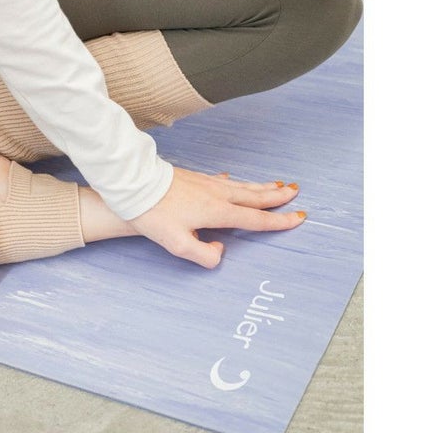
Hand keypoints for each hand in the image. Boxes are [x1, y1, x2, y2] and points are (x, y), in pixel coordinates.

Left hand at [129, 167, 305, 268]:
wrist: (134, 184)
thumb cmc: (153, 215)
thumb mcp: (176, 243)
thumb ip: (202, 254)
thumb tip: (220, 253)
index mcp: (217, 212)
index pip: (255, 219)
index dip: (278, 221)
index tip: (298, 218)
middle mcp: (216, 195)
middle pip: (254, 197)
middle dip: (277, 197)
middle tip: (296, 193)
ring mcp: (205, 183)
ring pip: (240, 186)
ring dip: (260, 186)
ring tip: (277, 184)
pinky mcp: (193, 178)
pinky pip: (222, 180)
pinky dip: (234, 181)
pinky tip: (231, 179)